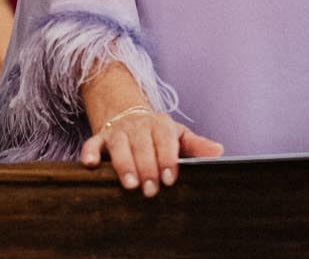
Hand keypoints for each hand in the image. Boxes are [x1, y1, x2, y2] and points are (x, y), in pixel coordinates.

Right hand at [79, 107, 222, 195]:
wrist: (128, 116)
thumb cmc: (159, 135)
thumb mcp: (178, 137)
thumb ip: (197, 146)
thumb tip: (219, 151)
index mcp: (160, 124)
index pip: (165, 139)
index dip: (167, 159)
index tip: (170, 179)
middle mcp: (138, 126)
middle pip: (142, 145)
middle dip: (147, 168)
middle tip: (151, 191)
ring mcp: (117, 131)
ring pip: (119, 145)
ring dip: (124, 164)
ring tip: (130, 184)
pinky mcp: (100, 138)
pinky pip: (92, 143)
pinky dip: (89, 152)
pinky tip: (89, 165)